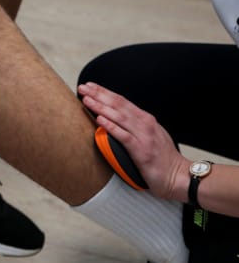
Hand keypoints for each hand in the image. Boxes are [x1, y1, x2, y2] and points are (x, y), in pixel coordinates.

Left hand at [78, 82, 188, 199]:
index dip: (104, 92)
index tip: (89, 86)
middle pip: (118, 104)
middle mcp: (145, 124)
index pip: (121, 101)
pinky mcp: (142, 150)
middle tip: (83, 87)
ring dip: (101, 107)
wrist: (179, 176)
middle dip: (99, 94)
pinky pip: (124, 136)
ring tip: (87, 100)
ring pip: (119, 117)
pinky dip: (111, 126)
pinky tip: (100, 119)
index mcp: (145, 119)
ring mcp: (144, 136)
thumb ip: (135, 126)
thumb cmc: (162, 158)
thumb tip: (115, 119)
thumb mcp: (150, 136)